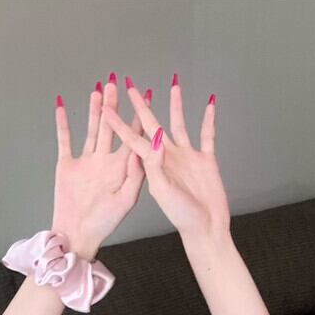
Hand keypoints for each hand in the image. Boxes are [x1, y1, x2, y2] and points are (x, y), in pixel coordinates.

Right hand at [51, 77, 148, 258]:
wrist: (77, 234)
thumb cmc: (103, 224)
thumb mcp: (127, 199)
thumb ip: (138, 172)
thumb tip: (151, 147)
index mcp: (121, 169)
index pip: (133, 137)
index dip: (140, 117)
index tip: (147, 96)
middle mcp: (105, 162)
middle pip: (111, 127)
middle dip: (114, 105)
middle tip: (117, 83)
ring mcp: (86, 162)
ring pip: (91, 129)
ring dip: (94, 110)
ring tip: (98, 90)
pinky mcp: (68, 165)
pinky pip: (65, 140)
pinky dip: (63, 124)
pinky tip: (62, 107)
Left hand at [100, 78, 230, 241]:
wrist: (206, 228)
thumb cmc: (182, 216)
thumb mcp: (163, 191)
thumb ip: (156, 166)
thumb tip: (155, 139)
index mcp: (153, 165)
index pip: (131, 139)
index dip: (119, 123)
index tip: (105, 107)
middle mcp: (167, 158)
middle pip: (152, 125)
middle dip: (141, 105)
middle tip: (130, 86)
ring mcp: (186, 158)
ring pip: (179, 124)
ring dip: (176, 106)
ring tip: (173, 86)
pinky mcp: (204, 160)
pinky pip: (206, 134)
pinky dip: (208, 119)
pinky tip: (209, 104)